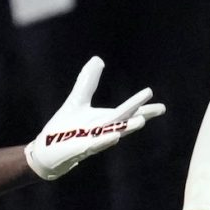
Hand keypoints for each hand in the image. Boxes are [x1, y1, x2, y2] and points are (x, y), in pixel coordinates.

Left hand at [25, 56, 164, 180]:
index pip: (128, 113)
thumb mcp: (77, 100)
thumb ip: (88, 82)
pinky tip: (114, 136)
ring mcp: (92, 141)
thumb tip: (98, 59)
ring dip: (126, 128)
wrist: (47, 151)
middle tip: (159, 107)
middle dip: (139, 113)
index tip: (162, 106)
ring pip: (112, 133)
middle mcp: (102, 131)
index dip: (144, 109)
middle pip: (124, 120)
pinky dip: (104, 141)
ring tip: (141, 121)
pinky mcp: (79, 149)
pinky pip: (94, 145)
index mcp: (105, 120)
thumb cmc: (65, 128)